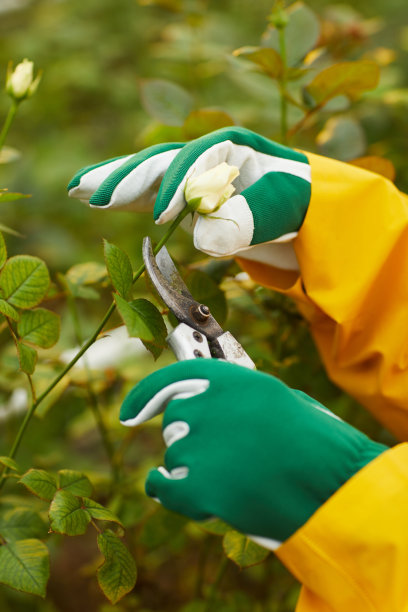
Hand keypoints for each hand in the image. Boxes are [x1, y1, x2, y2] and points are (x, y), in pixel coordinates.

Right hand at [68, 127, 311, 257]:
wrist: (300, 204)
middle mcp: (204, 152)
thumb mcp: (280, 210)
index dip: (174, 187)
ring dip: (114, 182)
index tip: (160, 217)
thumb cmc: (293, 202)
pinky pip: (148, 190)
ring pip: (146, 172)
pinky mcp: (183, 191)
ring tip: (77, 190)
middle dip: (125, 178)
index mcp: (230, 146)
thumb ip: (245, 223)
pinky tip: (92, 198)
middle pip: (158, 160)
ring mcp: (191, 171)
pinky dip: (123, 195)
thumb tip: (201, 239)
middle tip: (92, 196)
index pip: (194, 162)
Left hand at [120, 360, 385, 545]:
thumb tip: (204, 403)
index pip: (178, 376)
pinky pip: (164, 484)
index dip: (148, 393)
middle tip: (223, 452)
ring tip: (234, 477)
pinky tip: (167, 486)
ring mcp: (206, 446)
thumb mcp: (282, 402)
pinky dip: (164, 487)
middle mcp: (215, 406)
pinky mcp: (202, 487)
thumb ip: (239, 398)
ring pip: (176, 452)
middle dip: (191, 433)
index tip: (131, 411)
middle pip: (177, 418)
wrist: (339, 492)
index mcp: (239, 380)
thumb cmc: (319, 448)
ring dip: (193, 464)